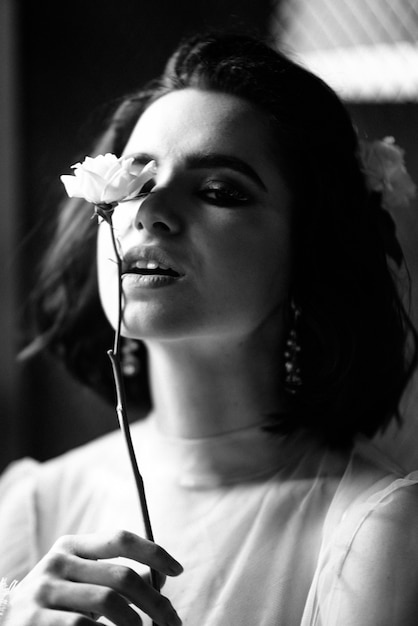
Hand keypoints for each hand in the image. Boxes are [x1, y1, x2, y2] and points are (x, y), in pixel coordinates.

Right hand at [5, 529, 182, 624]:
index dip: (154, 552)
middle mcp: (58, 562)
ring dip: (137, 623)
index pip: (121, 538)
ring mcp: (44, 591)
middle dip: (156, 601)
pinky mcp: (36, 622)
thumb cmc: (58, 604)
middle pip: (122, 576)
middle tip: (173, 620)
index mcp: (72, 546)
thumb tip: (162, 579)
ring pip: (109, 603)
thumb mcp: (84, 582)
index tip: (179, 569)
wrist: (8, 624)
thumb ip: (117, 576)